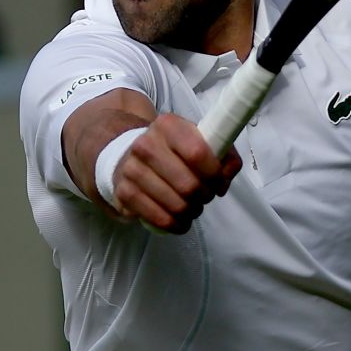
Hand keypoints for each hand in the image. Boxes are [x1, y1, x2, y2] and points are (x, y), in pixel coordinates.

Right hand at [110, 114, 241, 233]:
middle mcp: (146, 145)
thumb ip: (223, 154)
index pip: (198, 153)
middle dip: (204, 196)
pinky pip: (159, 218)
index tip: (218, 182)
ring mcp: (132, 169)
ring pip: (176, 205)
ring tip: (193, 207)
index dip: (214, 174)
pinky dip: (175, 225)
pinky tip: (180, 221)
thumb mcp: (198, 141)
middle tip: (205, 196)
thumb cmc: (173, 152)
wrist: (131, 156)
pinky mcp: (124, 192)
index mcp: (168, 126)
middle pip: (188, 184)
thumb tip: (226, 175)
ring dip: (191, 212)